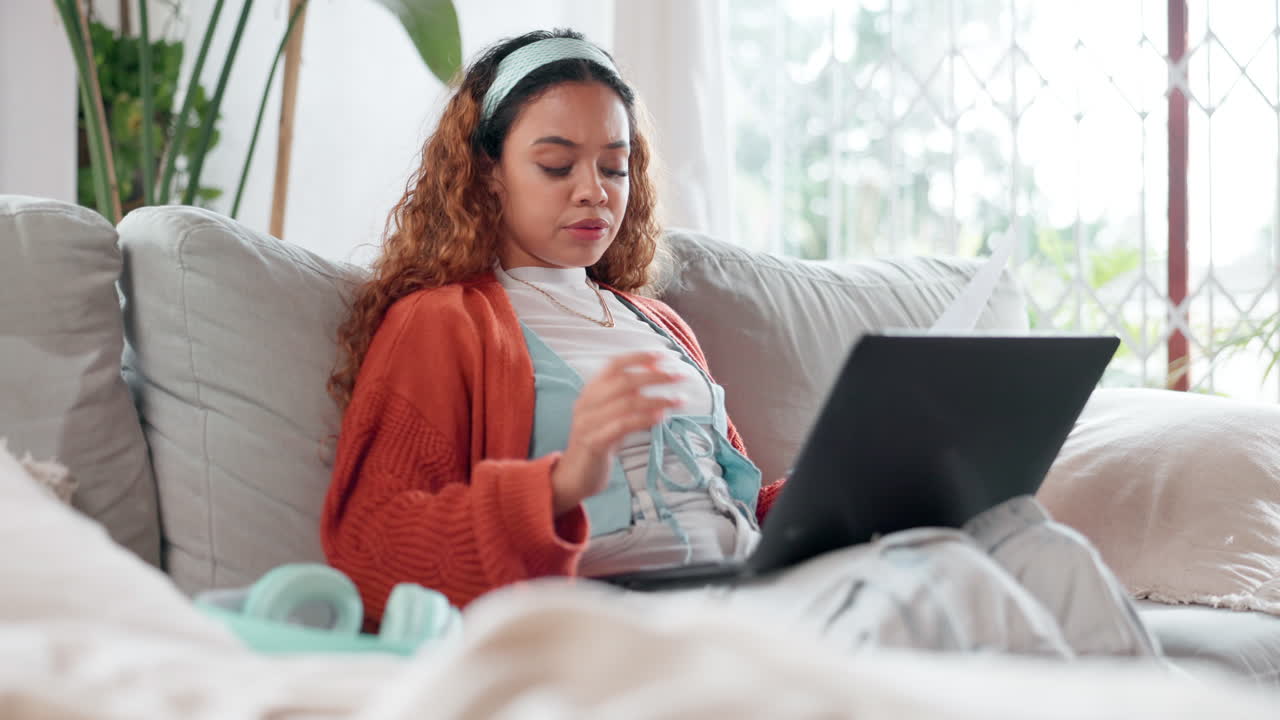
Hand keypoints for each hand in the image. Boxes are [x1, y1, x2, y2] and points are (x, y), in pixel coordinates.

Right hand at [550, 351, 682, 516]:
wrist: (574, 475)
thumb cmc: (599, 442)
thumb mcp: (612, 415)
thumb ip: (629, 397)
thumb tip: (657, 374)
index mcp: (590, 392)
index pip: (613, 365)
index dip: (638, 357)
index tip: (663, 355)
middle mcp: (587, 403)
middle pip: (624, 381)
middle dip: (655, 376)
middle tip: (681, 376)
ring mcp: (588, 423)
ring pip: (627, 403)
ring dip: (658, 398)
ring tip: (680, 400)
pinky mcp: (594, 443)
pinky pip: (622, 426)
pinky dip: (644, 419)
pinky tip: (661, 416)